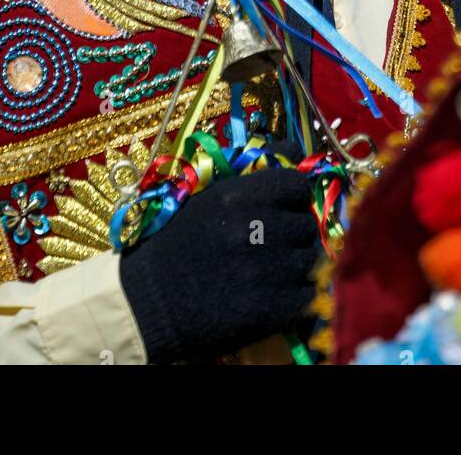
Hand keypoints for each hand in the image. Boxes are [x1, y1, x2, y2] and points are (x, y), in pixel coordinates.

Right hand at [120, 168, 317, 362]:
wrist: (149, 301)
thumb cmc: (180, 243)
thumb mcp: (209, 194)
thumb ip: (255, 169)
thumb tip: (296, 150)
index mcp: (238, 196)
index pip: (298, 184)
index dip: (293, 197)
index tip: (282, 209)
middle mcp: (255, 228)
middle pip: (307, 225)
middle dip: (294, 234)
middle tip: (273, 245)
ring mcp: (264, 271)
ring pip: (311, 260)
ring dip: (296, 266)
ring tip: (272, 272)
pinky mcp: (269, 310)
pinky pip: (307, 296)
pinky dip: (295, 298)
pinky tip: (273, 296)